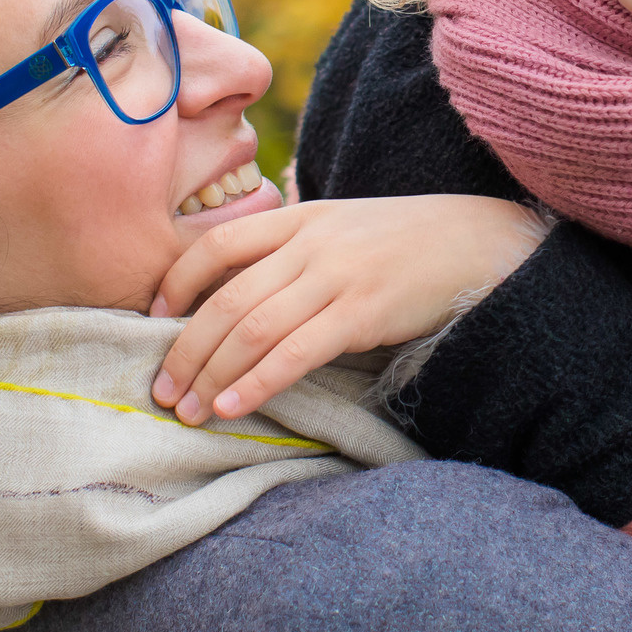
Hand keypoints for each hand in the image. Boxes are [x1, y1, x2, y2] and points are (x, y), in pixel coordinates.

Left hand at [148, 195, 549, 424]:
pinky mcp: (364, 312)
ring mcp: (337, 277)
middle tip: (160, 392)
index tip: (151, 319)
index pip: (217, 245)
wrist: (480, 241)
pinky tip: (233, 407)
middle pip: (226, 300)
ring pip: (252, 330)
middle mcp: (311, 244)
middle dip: (184, 351)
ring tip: (189, 413)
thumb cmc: (408, 242)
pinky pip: (297, 353)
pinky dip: (257, 383)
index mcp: (300, 218)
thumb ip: (296, 250)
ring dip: (212, 376)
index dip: (175, 282)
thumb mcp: (344, 227)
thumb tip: (240, 295)